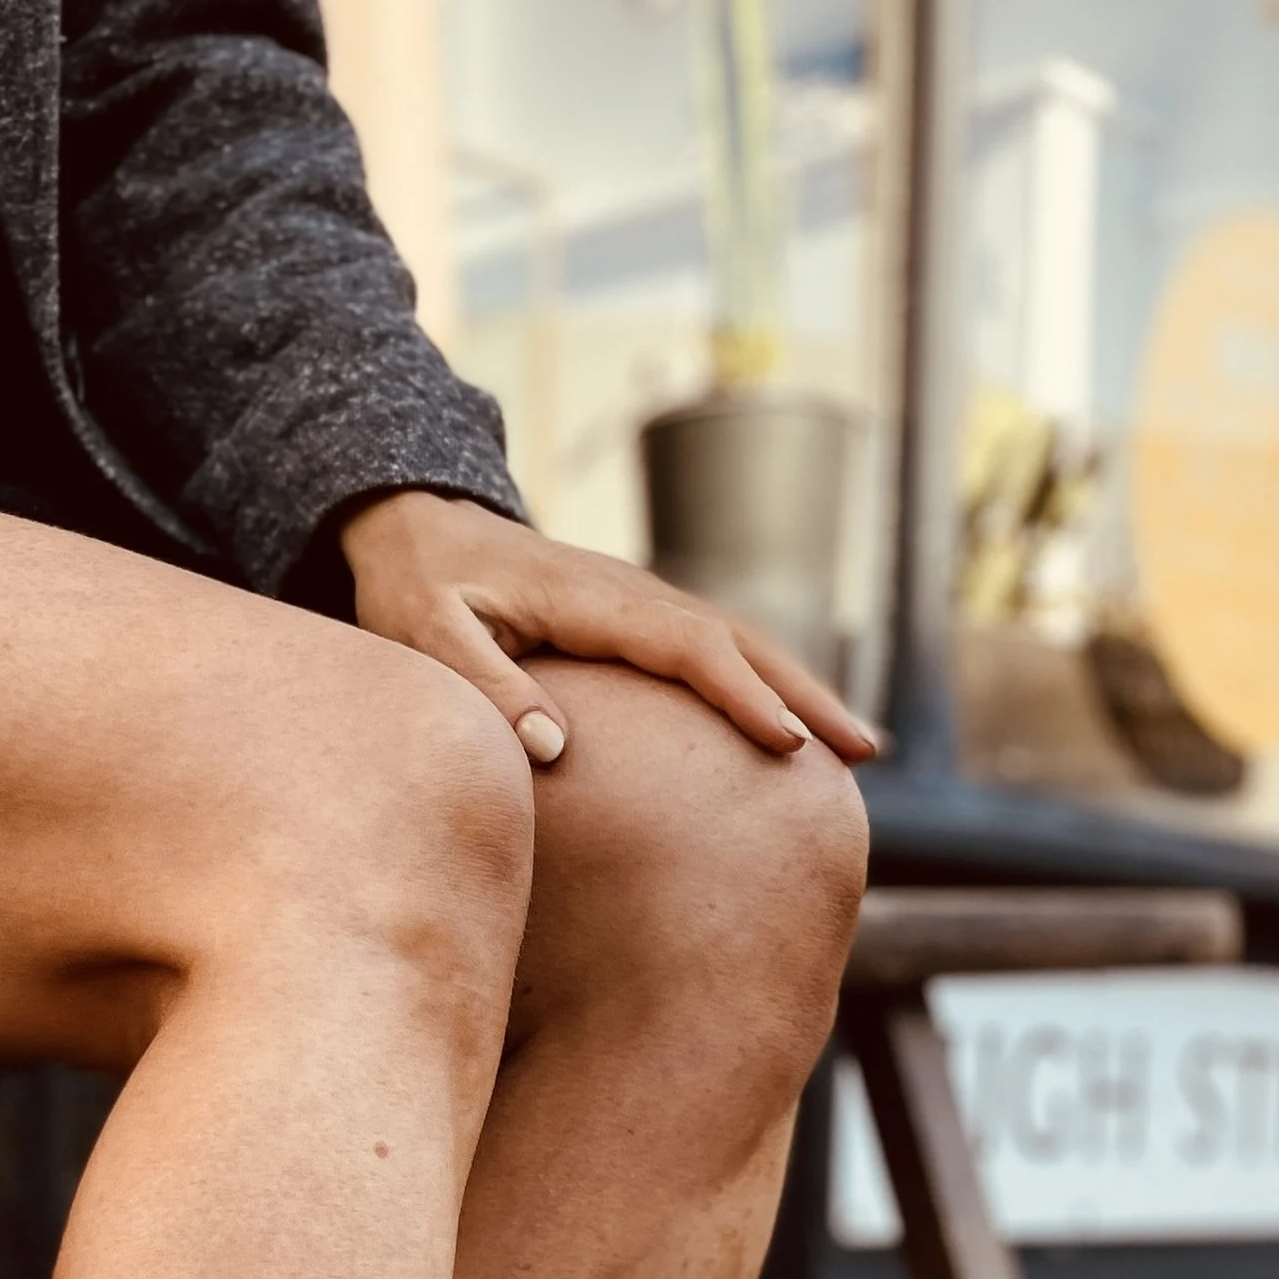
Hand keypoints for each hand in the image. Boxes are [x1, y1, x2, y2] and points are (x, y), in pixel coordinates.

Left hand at [336, 487, 880, 769]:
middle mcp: (630, 592)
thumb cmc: (416, 588)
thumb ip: (486, 686)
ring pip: (740, 641)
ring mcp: (640, 600)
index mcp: (589, 597)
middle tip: (863, 752)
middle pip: (738, 641)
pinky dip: (764, 680)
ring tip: (856, 746)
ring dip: (801, 688)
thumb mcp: (428, 638)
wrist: (416, 526)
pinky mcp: (636, 615)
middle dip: (805, 693)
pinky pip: (714, 648)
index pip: (687, 646)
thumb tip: (554, 748)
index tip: (785, 743)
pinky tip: (792, 723)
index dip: (740, 694)